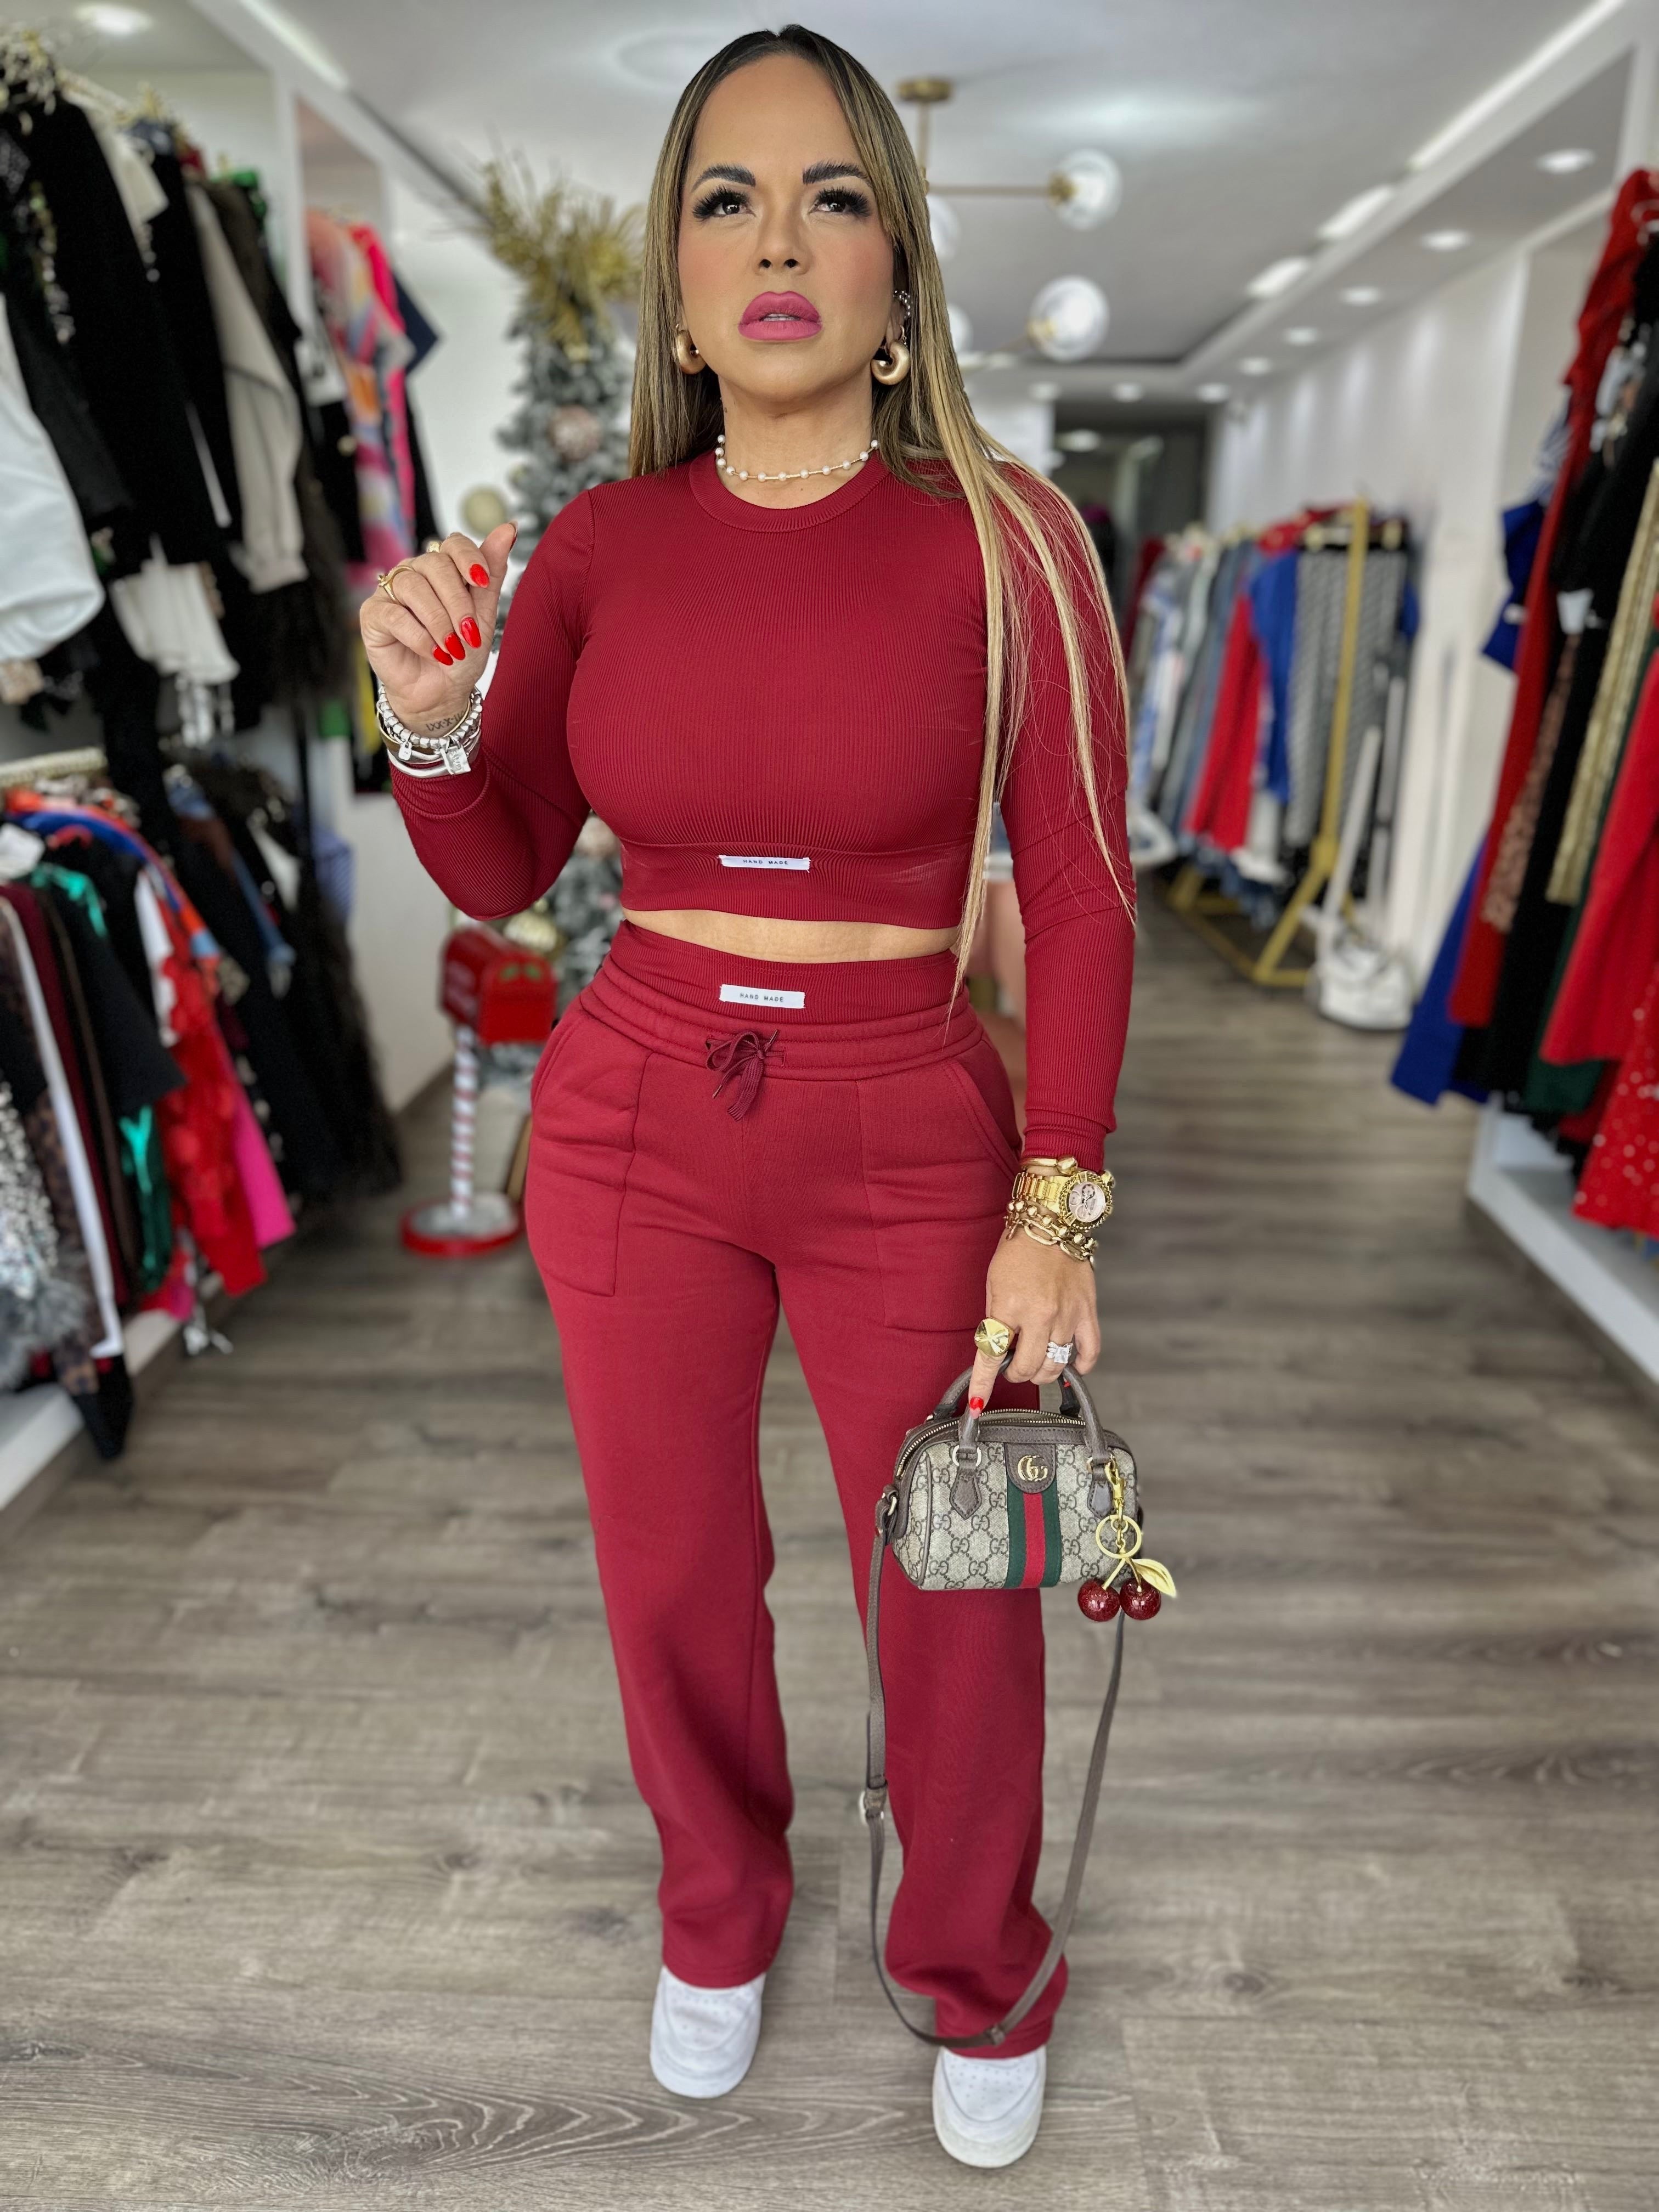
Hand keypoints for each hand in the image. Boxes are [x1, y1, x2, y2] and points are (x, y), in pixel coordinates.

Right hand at [358, 523, 517, 730]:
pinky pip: (394, 614)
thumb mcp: (484, 615)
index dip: (469, 559)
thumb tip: (508, 527)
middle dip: (457, 602)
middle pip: (435, 565)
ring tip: (452, 649)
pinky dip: (419, 636)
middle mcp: (415, 573)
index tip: (482, 582)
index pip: (454, 543)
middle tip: (469, 635)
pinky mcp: (372, 614)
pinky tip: (434, 652)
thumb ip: (492, 573)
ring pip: (413, 588)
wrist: (440, 693)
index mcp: (443, 568)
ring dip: (439, 622)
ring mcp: (390, 591)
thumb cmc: (461, 653)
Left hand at [965, 1227, 1099, 1414]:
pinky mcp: (1087, 1312)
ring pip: (1055, 1365)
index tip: (976, 1405)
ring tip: (1035, 1361)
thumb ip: (996, 1320)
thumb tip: (998, 1351)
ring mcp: (1067, 1316)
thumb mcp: (993, 1285)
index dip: (982, 1385)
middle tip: (1011, 1365)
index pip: (991, 1356)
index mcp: (1010, 1307)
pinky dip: (1081, 1365)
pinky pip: (1090, 1350)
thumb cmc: (1018, 1250)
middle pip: (1027, 1367)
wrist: (1051, 1223)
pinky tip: (1073, 1368)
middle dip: (1015, 1373)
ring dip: (1042, 1371)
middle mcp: (1040, 1316)